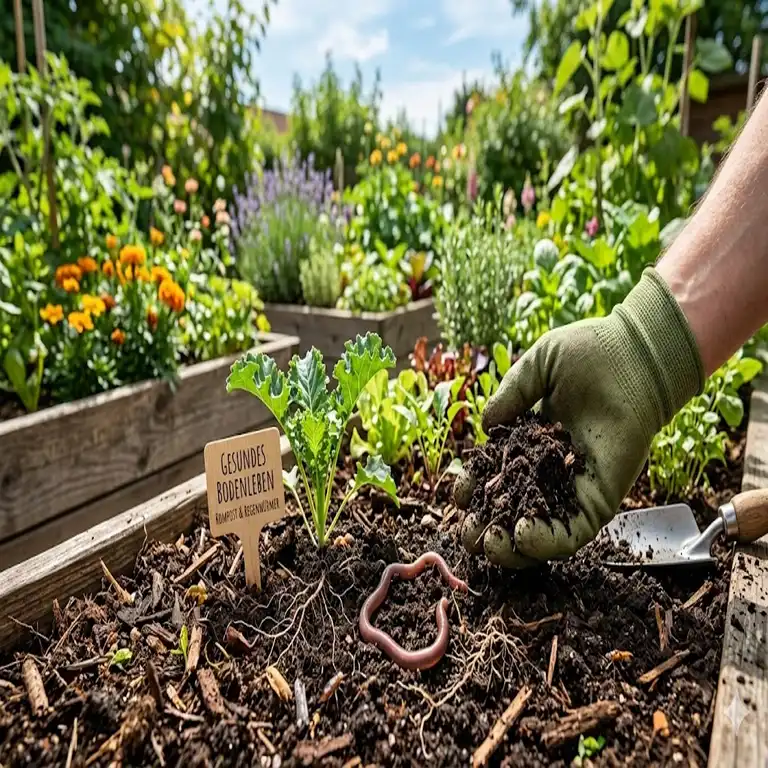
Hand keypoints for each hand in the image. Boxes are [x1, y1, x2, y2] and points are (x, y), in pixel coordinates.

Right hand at [454, 268, 703, 567]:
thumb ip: (509, 396)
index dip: (472, 491)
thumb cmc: (588, 353)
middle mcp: (550, 472)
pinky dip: (546, 541)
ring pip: (540, 533)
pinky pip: (573, 531)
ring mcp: (575, 488)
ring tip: (489, 544)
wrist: (634, 355)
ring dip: (511, 548)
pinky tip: (521, 535)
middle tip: (467, 533)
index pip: (494, 478)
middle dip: (484, 529)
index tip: (458, 491)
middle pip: (511, 513)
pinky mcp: (600, 498)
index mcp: (530, 444)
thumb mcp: (536, 368)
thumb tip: (485, 428)